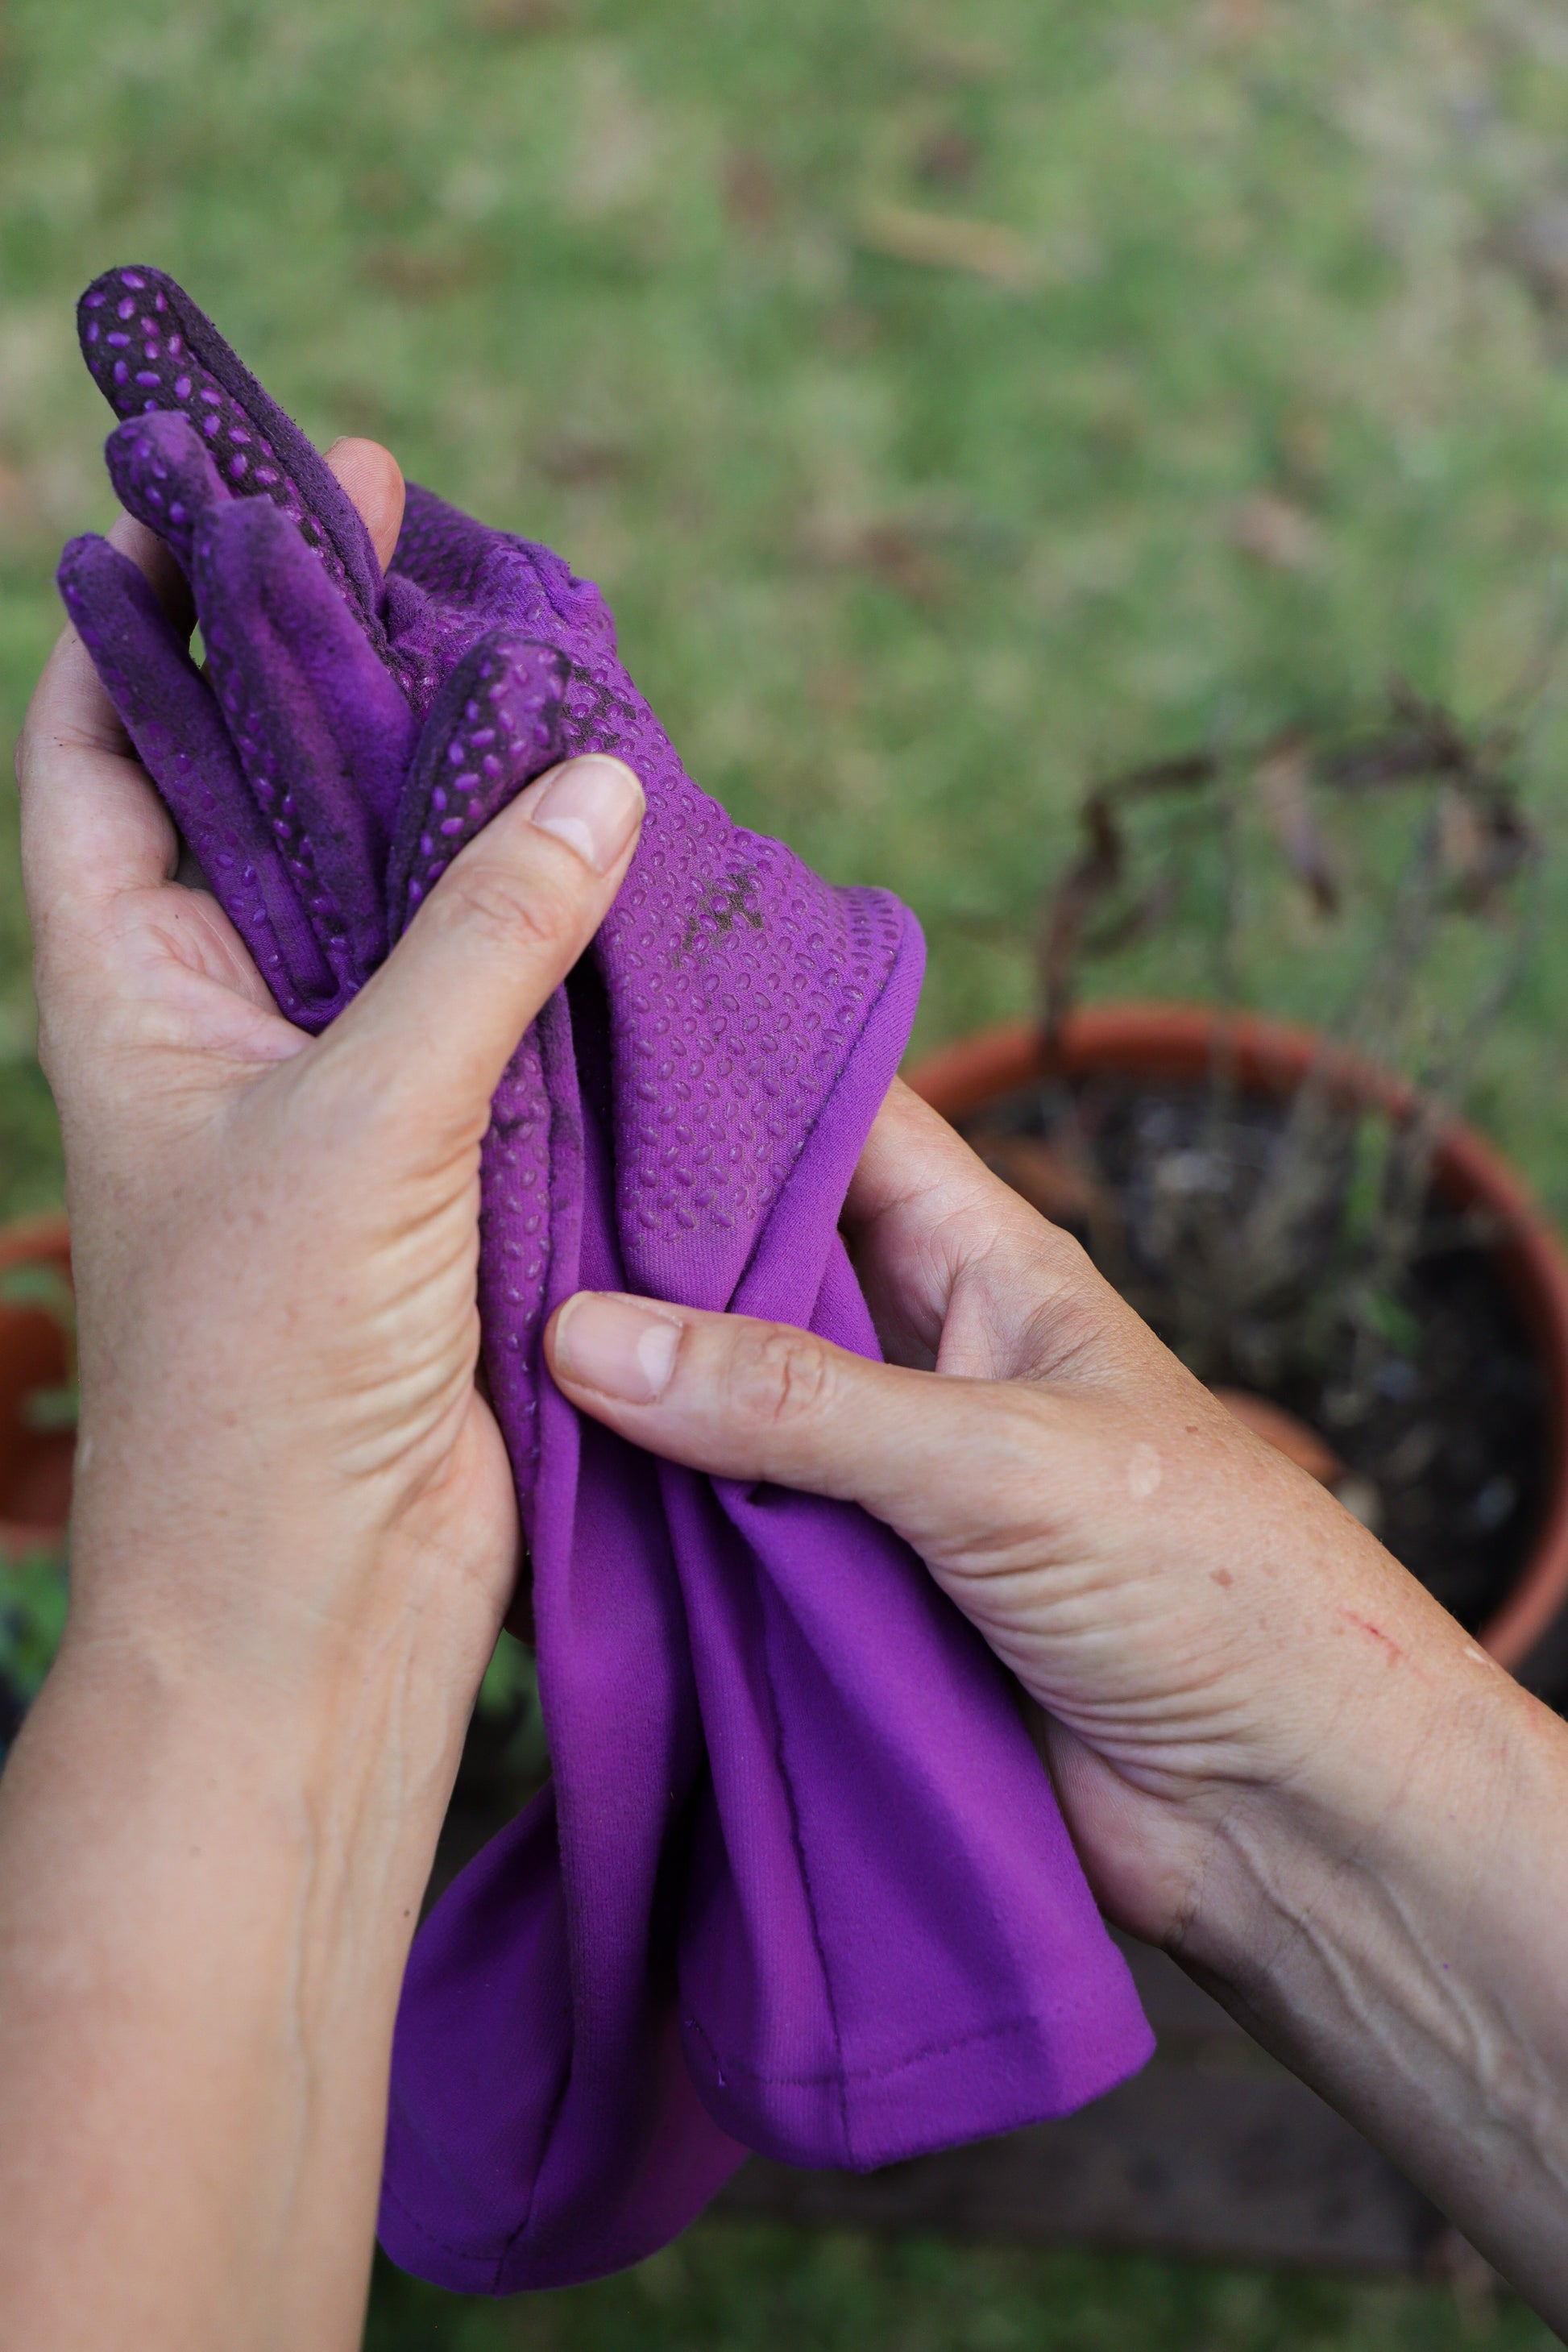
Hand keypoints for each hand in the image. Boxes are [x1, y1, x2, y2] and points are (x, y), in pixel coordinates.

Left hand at [22, 439, 642, 1730]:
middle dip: (331, 673)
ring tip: (534, 664)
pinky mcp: (443, 1153)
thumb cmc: (268, 1378)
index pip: (104, 749)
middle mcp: (224, 1017)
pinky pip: (491, 1000)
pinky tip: (609, 847)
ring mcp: (336, 1083)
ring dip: (455, 796)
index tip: (231, 493)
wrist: (323, 1603)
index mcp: (132, 986)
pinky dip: (542, 924)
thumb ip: (477, 945)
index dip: (151, 615)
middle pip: (267, 796)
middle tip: (420, 541)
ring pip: (395, 896)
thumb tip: (587, 781)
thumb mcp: (363, 1129)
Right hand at [545, 1075, 1481, 1942]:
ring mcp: (877, 1476)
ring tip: (471, 1327)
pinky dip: (644, 1516)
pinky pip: (722, 1531)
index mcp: (985, 1266)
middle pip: (754, 1261)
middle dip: (637, 1237)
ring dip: (626, 1390)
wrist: (1278, 1814)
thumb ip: (794, 1401)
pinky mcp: (847, 1594)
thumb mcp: (997, 1461)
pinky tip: (537, 1487)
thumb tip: (587, 1337)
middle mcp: (919, 1353)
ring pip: (721, 1402)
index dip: (728, 1073)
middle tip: (482, 1189)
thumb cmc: (1207, 1584)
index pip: (841, 1120)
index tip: (586, 1034)